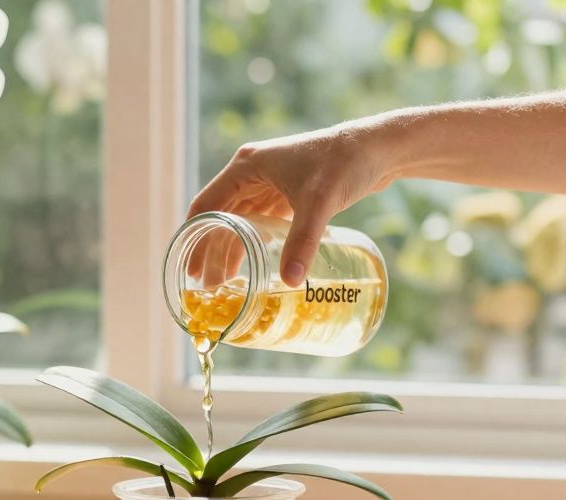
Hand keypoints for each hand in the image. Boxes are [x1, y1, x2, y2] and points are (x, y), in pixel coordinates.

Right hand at [187, 117, 405, 285]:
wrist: (378, 148)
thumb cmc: (344, 163)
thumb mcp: (319, 203)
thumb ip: (302, 242)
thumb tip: (290, 282)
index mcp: (247, 167)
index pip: (207, 204)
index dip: (195, 236)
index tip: (188, 267)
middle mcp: (253, 172)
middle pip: (220, 216)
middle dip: (211, 249)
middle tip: (206, 285)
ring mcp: (270, 182)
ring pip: (239, 220)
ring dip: (230, 248)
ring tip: (224, 281)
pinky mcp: (288, 192)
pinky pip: (260, 220)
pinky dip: (251, 241)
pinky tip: (251, 263)